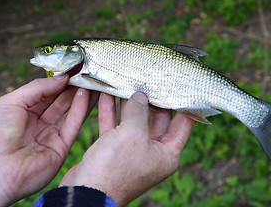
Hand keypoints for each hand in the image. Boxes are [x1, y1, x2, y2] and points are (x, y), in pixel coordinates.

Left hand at [0, 75, 97, 205]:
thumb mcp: (11, 102)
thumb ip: (38, 88)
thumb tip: (62, 77)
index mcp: (23, 113)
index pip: (46, 93)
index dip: (59, 81)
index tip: (72, 69)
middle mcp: (38, 124)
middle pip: (60, 102)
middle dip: (73, 87)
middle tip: (87, 72)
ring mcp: (50, 137)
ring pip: (69, 112)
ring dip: (81, 96)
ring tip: (92, 80)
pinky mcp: (61, 148)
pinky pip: (72, 126)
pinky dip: (80, 110)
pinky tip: (86, 95)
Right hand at [59, 92, 194, 206]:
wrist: (86, 192)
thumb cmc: (114, 169)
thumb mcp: (132, 134)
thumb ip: (138, 111)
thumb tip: (140, 96)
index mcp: (167, 153)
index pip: (183, 123)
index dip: (184, 104)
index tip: (181, 85)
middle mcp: (152, 153)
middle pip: (157, 120)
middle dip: (151, 99)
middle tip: (148, 79)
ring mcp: (132, 152)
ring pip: (133, 122)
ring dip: (128, 103)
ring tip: (127, 81)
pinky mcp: (113, 151)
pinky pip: (115, 127)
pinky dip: (111, 112)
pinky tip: (107, 94)